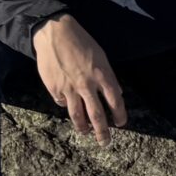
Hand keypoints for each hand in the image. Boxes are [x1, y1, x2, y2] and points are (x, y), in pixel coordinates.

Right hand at [32, 13, 126, 140]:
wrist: (54, 33)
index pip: (115, 99)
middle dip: (102, 131)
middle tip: (105, 142)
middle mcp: (86, 84)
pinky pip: (62, 102)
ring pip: (77, 114)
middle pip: (96, 114)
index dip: (119, 113)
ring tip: (86, 133)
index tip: (121, 123)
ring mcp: (69, 88)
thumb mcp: (100, 55)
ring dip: (83, 127)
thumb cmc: (81, 41)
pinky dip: (66, 106)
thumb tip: (116, 92)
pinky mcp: (54, 88)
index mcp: (101, 74)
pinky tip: (68, 107)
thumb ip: (107, 75)